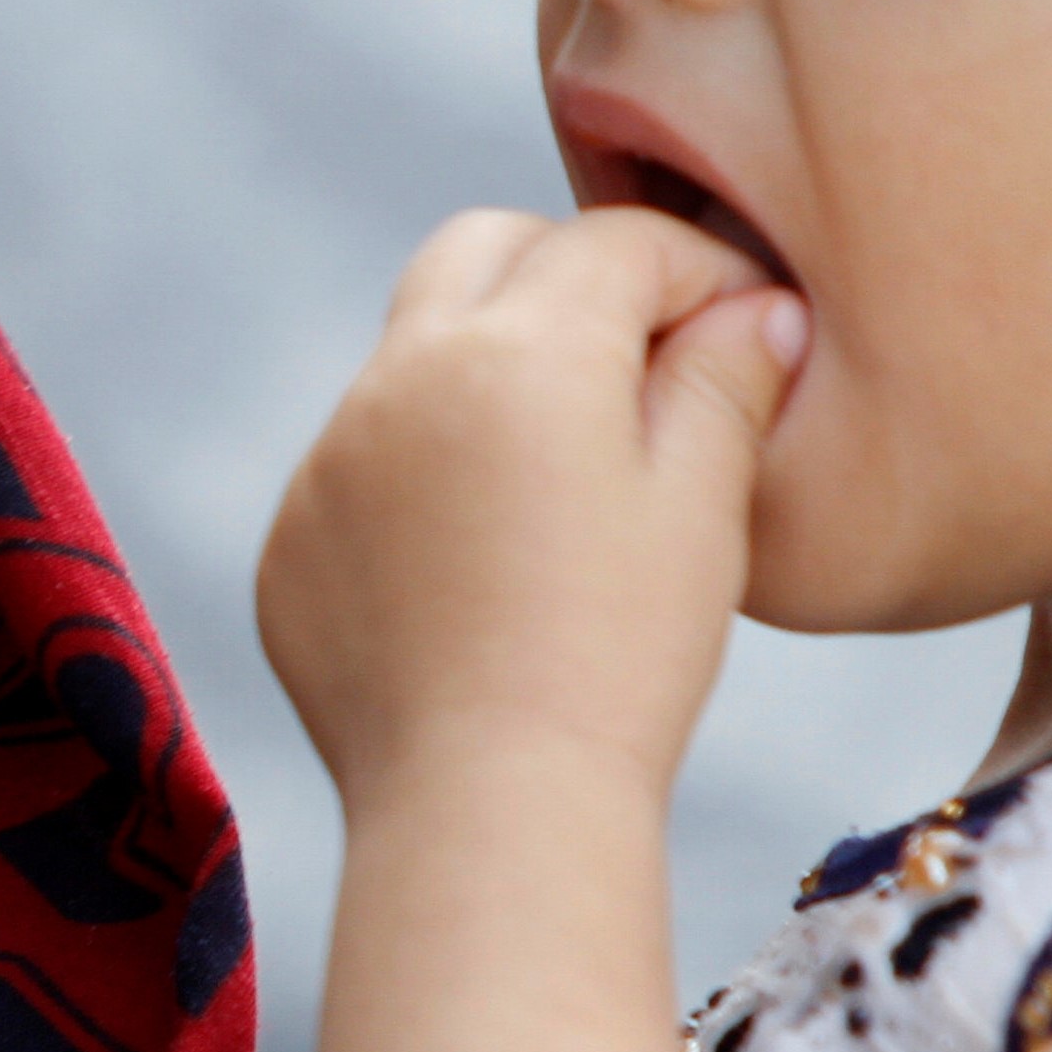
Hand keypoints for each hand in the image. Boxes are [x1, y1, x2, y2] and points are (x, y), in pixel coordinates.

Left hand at [257, 206, 807, 815]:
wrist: (489, 807)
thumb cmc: (621, 658)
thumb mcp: (701, 507)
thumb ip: (725, 382)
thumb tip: (757, 308)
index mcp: (518, 350)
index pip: (615, 243)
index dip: (696, 267)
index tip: (743, 321)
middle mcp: (401, 376)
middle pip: (484, 250)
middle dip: (568, 272)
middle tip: (643, 352)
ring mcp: (330, 456)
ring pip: (413, 353)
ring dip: (487, 370)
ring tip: (566, 467)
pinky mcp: (294, 535)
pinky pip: (361, 460)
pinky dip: (423, 470)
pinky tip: (485, 558)